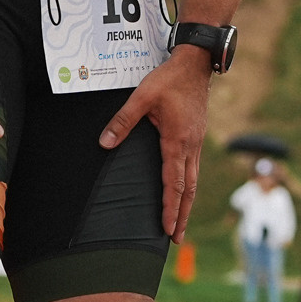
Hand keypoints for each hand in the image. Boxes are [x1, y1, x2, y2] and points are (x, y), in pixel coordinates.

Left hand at [100, 46, 211, 238]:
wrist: (196, 63)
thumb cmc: (170, 79)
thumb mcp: (142, 97)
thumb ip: (122, 121)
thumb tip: (104, 143)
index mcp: (177, 140)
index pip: (173, 182)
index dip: (170, 207)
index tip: (167, 229)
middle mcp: (190, 146)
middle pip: (188, 188)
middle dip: (182, 214)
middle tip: (176, 238)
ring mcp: (196, 141)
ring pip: (193, 180)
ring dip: (187, 203)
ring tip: (181, 223)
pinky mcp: (196, 136)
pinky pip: (194, 168)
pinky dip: (189, 186)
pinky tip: (185, 191)